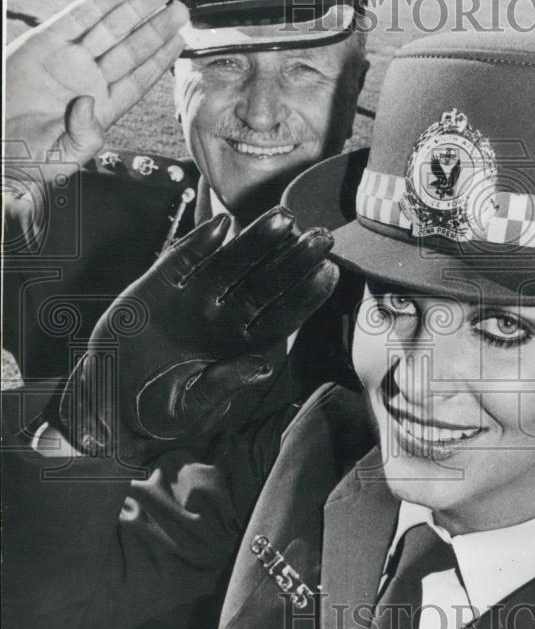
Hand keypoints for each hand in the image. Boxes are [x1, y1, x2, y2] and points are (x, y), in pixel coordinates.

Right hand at [5, 0, 186, 169]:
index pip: (139, 79)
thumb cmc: (29, 157)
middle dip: (156, 29)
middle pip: (131, 50)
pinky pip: (76, 19)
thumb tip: (90, 102)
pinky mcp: (44, 44)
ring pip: (109, 30)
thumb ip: (86, 135)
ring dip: (134, 10)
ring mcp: (68, 60)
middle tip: (181, 9)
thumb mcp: (65, 155)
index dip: (160, 59)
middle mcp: (90, 80)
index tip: (180, 40)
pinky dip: (97, 3)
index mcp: (103, 108)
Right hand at [58, 207, 338, 461]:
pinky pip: (184, 260)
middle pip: (266, 282)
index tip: (329, 272)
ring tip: (284, 218)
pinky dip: (201, 242)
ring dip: (257, 240)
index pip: (282, 315)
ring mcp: (194, 297)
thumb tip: (261, 368)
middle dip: (294, 258)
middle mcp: (224, 316)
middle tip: (320, 236)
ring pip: (232, 263)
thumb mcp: (192, 408)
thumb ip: (223, 387)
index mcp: (241, 345)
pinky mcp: (160, 285)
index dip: (306, 294)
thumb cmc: (161, 410)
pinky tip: (224, 224)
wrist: (112, 399)